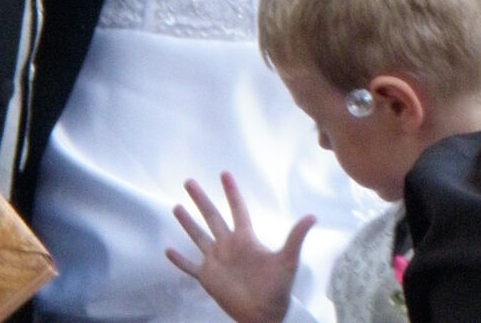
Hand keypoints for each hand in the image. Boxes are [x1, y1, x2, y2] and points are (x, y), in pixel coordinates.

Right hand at [167, 173, 314, 322]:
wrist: (264, 317)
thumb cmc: (277, 289)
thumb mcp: (287, 261)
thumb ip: (295, 238)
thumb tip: (313, 216)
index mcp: (245, 239)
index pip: (237, 210)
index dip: (232, 192)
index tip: (224, 173)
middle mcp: (228, 245)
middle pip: (211, 217)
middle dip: (201, 199)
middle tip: (188, 181)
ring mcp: (216, 261)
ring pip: (198, 236)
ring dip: (187, 223)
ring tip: (176, 207)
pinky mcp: (207, 278)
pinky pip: (190, 266)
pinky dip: (179, 260)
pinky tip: (167, 250)